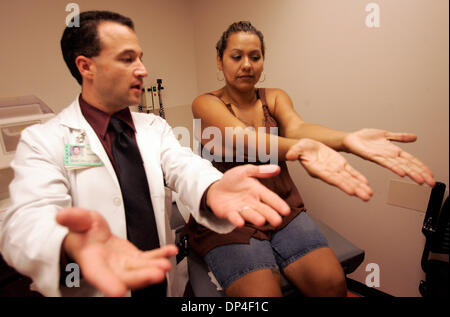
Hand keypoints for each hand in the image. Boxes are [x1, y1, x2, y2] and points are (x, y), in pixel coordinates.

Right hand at [56, 207, 177, 296]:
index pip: (99, 275)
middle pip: (126, 276)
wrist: (90, 237)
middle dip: (141, 277)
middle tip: (156, 274)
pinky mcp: (135, 259)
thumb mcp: (77, 220)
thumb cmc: (81, 232)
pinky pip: (149, 258)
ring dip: (153, 268)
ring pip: (140, 270)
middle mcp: (109, 268)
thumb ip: (73, 218)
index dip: (108, 283)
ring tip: (166, 264)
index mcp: (91, 261)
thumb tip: (61, 216)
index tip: (118, 292)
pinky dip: (161, 255)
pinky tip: (171, 251)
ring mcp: (123, 265)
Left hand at [206, 165, 290, 227]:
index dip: (278, 204)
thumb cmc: (233, 180)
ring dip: (255, 218)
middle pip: (263, 209)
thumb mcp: (244, 171)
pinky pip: (234, 217)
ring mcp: (241, 209)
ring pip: (250, 214)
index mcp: (258, 191)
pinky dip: (237, 220)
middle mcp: (252, 202)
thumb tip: (277, 168)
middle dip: (270, 215)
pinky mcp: (230, 214)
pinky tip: (240, 222)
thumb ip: (259, 171)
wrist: (215, 189)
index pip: (271, 198)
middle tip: (277, 221)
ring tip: (261, 221)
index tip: (286, 211)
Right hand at [286, 138, 372, 200]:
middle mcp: (328, 173)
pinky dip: (358, 178)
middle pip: (343, 182)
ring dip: (359, 187)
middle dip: (355, 189)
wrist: (305, 147)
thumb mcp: (297, 148)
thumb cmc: (300, 148)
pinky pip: (350, 172)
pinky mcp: (339, 164)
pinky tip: (366, 184)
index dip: (341, 184)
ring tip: (369, 194)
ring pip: (349, 179)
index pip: (331, 178)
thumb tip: (289, 156)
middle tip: (365, 197)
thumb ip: (294, 152)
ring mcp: (334, 169)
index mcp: (318, 170)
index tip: (351, 191)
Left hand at [343, 129, 434, 186]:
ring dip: (410, 173)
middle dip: (420, 173)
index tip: (431, 175)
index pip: (412, 160)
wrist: (351, 139)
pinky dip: (394, 167)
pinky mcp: (372, 156)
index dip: (422, 167)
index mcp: (393, 151)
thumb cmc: (365, 138)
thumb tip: (414, 137)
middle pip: (408, 165)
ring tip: (420, 180)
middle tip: (430, 182)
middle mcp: (389, 156)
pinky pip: (385, 163)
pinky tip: (401, 173)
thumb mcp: (386, 135)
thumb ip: (400, 137)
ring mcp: (382, 157)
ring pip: (399, 166)